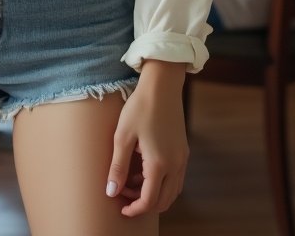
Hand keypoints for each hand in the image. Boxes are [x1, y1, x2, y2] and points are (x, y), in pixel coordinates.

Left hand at [106, 60, 188, 216]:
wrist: (162, 85)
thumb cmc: (140, 107)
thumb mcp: (122, 136)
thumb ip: (117, 167)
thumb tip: (111, 192)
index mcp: (159, 164)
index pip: (149, 201)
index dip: (134, 209)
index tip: (121, 208)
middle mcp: (175, 165)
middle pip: (163, 201)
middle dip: (143, 204)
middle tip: (124, 194)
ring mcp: (182, 158)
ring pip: (172, 192)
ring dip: (153, 194)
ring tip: (132, 181)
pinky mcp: (183, 150)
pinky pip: (176, 178)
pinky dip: (162, 183)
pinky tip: (145, 170)